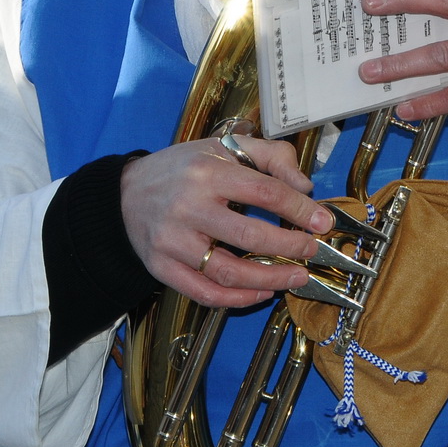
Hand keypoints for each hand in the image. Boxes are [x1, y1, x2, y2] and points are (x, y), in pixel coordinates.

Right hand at [119, 135, 332, 308]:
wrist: (124, 194)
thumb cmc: (184, 169)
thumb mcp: (225, 148)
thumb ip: (271, 157)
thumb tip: (305, 187)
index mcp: (208, 172)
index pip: (265, 192)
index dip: (300, 209)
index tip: (323, 223)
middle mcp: (188, 207)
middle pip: (249, 234)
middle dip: (290, 246)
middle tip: (312, 250)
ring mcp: (172, 241)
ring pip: (227, 270)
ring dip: (269, 279)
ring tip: (297, 277)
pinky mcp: (161, 268)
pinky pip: (203, 292)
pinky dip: (236, 298)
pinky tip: (260, 292)